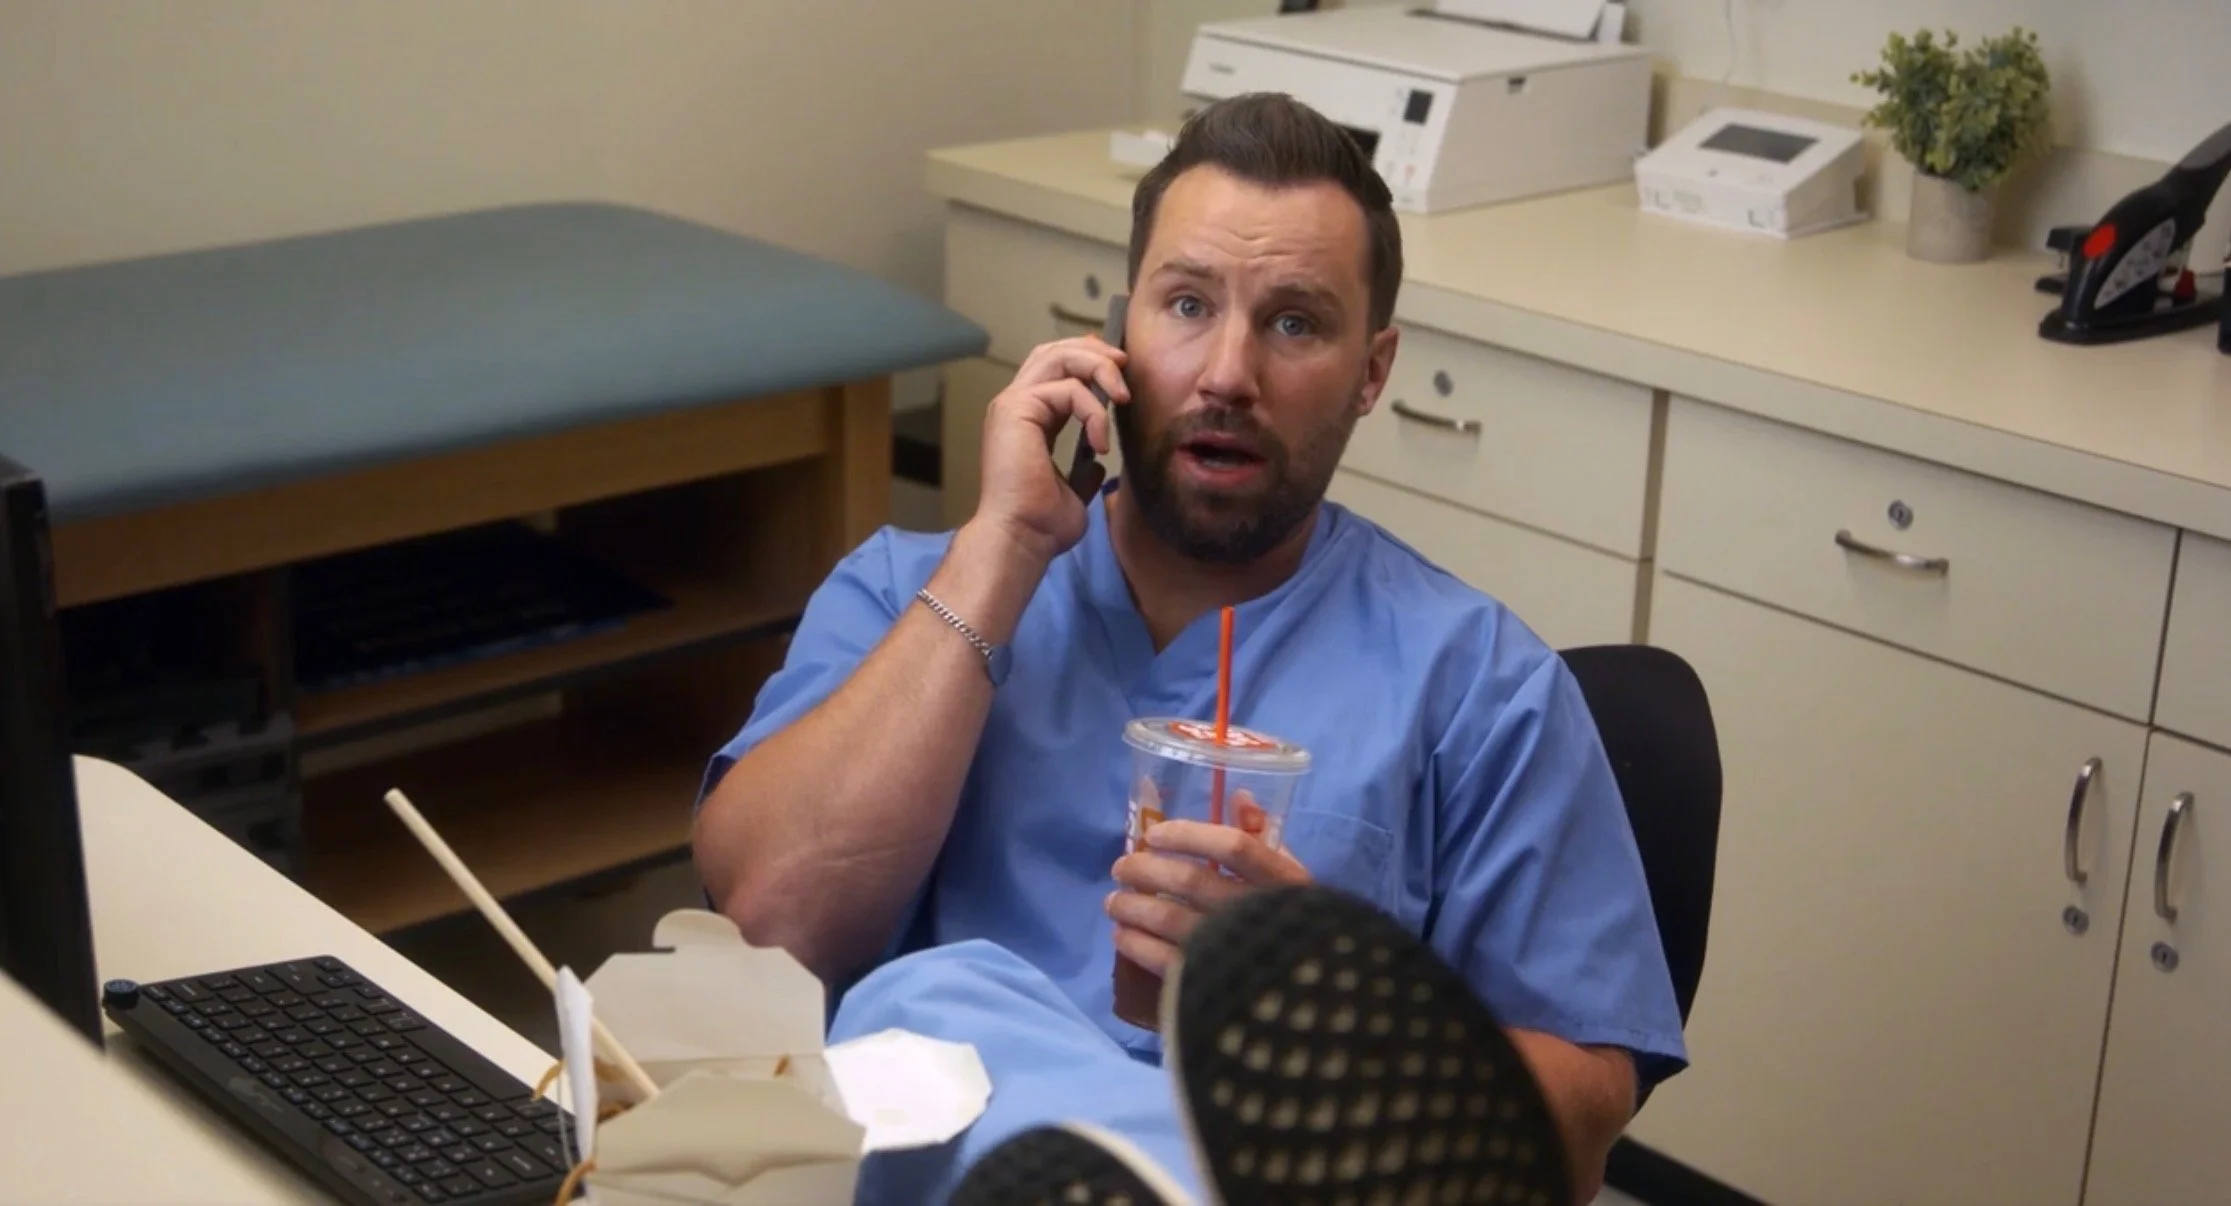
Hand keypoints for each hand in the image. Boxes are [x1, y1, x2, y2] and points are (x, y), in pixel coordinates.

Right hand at [973, 335, 1128, 564]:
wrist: (1022, 539)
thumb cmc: (1042, 524)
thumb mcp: (1072, 490)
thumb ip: (1082, 470)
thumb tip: (1097, 464)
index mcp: (1026, 419)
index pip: (1054, 368)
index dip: (1087, 360)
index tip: (1120, 374)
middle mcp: (1014, 404)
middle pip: (1054, 350)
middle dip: (1095, 351)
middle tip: (1125, 365)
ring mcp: (1012, 404)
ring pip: (1059, 357)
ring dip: (1098, 368)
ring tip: (1122, 396)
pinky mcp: (1017, 410)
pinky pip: (1068, 390)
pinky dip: (1093, 412)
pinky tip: (1100, 443)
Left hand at [1107, 811, 1310, 977]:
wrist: (1306, 993)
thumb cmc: (1299, 927)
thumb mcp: (1292, 878)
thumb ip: (1264, 837)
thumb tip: (1239, 796)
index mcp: (1281, 882)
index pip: (1233, 846)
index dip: (1189, 835)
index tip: (1154, 834)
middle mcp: (1254, 912)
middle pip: (1191, 880)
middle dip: (1146, 869)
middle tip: (1121, 868)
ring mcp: (1231, 950)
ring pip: (1169, 918)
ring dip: (1132, 905)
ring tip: (1113, 901)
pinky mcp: (1210, 984)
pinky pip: (1163, 960)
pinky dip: (1136, 944)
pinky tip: (1123, 935)